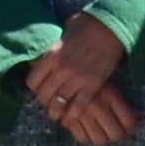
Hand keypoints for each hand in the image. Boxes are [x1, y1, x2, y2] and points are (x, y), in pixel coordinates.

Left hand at [22, 14, 138, 143]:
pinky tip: (69, 120)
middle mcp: (61, 69)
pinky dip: (72, 116)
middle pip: (44, 95)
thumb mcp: (64, 32)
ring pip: (59, 104)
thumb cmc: (88, 25)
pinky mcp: (92, 86)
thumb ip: (55, 46)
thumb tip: (48, 51)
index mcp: (51, 55)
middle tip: (48, 102)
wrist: (111, 27)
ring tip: (56, 114)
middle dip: (44, 101)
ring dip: (56, 111)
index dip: (35, 87)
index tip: (39, 88)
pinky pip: (78, 106)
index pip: (33, 80)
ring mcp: (77, 79)